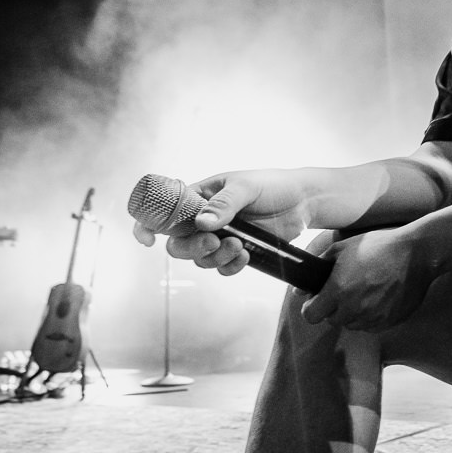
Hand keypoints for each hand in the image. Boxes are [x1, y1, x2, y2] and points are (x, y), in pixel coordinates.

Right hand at [134, 169, 309, 276]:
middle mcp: (204, 218)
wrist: (304, 201)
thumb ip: (225, 205)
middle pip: (179, 243)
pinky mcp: (236, 252)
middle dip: (192, 248)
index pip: (164, 211)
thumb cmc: (273, 185)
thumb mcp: (247, 188)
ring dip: (215, 257)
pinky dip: (230, 266)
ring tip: (240, 246)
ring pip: (200, 258)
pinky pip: (222, 267)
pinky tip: (246, 256)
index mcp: (199, 196)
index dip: (148, 225)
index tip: (147, 240)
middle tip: (214, 242)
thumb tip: (202, 223)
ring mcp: (220, 237)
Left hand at [299, 228, 434, 331]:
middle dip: (333, 308)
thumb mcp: (343, 248)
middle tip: (344, 290)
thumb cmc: (379, 246)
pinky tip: (378, 297)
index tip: (317, 300)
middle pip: (331, 320)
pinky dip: (370, 316)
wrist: (416, 254)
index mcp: (338, 290)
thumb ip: (318, 265)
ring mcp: (372, 318)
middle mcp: (353, 308)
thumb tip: (300, 287)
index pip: (311, 315)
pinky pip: (371, 326)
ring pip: (352, 324)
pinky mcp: (388, 322)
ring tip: (364, 292)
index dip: (311, 307)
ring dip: (352, 313)